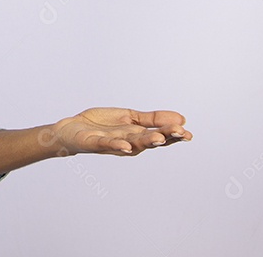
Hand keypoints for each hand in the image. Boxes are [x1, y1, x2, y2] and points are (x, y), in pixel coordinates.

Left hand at [50, 108, 191, 156]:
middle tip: (180, 133)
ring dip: (145, 141)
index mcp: (138, 135)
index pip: (160, 136)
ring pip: (133, 143)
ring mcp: (113, 143)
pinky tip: (126, 146)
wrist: (73, 129)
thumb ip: (153, 118)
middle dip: (165, 137)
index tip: (188, 133)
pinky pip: (108, 144)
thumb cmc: (102, 125)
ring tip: (158, 138)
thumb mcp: (130, 117)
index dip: (174, 135)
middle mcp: (129, 142)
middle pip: (150, 140)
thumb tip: (181, 118)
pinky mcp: (96, 142)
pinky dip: (117, 145)